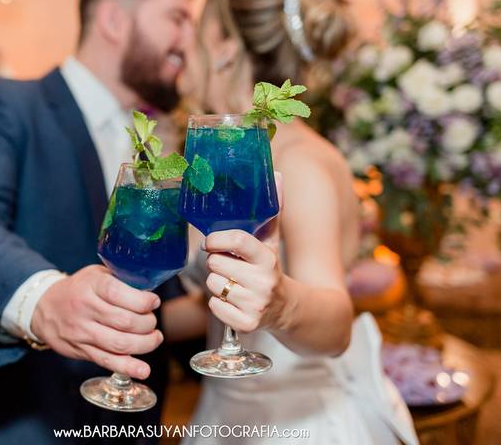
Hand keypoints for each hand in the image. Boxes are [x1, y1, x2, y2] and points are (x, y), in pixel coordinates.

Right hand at [31, 264, 162, 378]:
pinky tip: (143, 370)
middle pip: (124, 321)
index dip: (142, 300)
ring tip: (154, 338)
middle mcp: (85, 308)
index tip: (154, 301)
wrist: (44, 307)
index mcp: (91, 284)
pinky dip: (128, 367)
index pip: (118, 293)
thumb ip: (121, 279)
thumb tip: (151, 291)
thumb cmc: (79, 288)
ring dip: (145, 343)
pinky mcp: (82, 351)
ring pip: (120, 343)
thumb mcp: (96, 273)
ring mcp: (82, 332)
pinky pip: (107, 361)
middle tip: (152, 321)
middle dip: (147, 323)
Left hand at [203, 172, 286, 332]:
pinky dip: (218, 305)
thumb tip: (278, 175)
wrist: (290, 309)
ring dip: (217, 283)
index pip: (236, 240)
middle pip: (216, 264)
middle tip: (228, 266)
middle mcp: (263, 282)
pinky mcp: (247, 324)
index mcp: (267, 257)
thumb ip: (272, 210)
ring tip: (232, 283)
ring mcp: (256, 304)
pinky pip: (214, 308)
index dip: (216, 239)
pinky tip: (233, 301)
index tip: (210, 242)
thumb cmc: (271, 268)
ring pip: (213, 286)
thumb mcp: (272, 241)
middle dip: (217, 263)